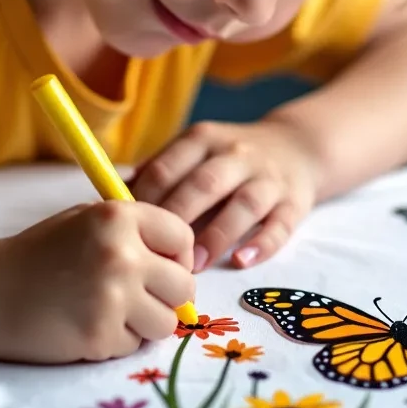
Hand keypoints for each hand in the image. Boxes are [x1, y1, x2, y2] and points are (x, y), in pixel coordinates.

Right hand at [0, 201, 194, 362]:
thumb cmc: (39, 254)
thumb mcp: (86, 220)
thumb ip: (135, 230)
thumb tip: (188, 256)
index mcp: (119, 217)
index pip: (183, 237)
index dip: (178, 255)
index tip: (162, 265)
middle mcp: (122, 255)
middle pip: (184, 286)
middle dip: (167, 294)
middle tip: (138, 295)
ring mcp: (113, 298)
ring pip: (166, 322)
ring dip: (145, 322)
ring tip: (111, 311)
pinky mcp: (100, 337)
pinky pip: (134, 345)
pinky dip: (116, 340)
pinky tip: (87, 325)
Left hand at [130, 117, 321, 272]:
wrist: (297, 147)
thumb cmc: (230, 158)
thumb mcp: (195, 150)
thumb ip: (158, 172)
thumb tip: (109, 202)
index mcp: (203, 140)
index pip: (167, 168)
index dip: (146, 202)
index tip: (130, 233)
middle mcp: (236, 155)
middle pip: (203, 184)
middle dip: (178, 219)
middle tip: (158, 255)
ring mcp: (268, 178)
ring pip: (243, 204)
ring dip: (217, 235)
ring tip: (195, 267)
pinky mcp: (295, 202)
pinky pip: (280, 225)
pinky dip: (262, 244)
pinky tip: (242, 262)